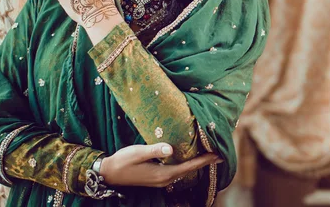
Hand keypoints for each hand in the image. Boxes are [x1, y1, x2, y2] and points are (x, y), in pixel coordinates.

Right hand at [99, 143, 222, 187]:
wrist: (109, 173)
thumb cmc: (123, 161)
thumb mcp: (137, 152)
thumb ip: (154, 149)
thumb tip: (170, 148)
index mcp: (163, 174)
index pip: (190, 167)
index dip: (205, 160)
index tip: (218, 154)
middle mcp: (165, 180)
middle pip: (191, 170)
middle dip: (205, 162)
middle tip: (220, 153)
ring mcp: (162, 181)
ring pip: (185, 171)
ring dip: (197, 164)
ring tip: (209, 154)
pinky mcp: (158, 178)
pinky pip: (178, 172)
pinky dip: (188, 165)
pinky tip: (190, 158)